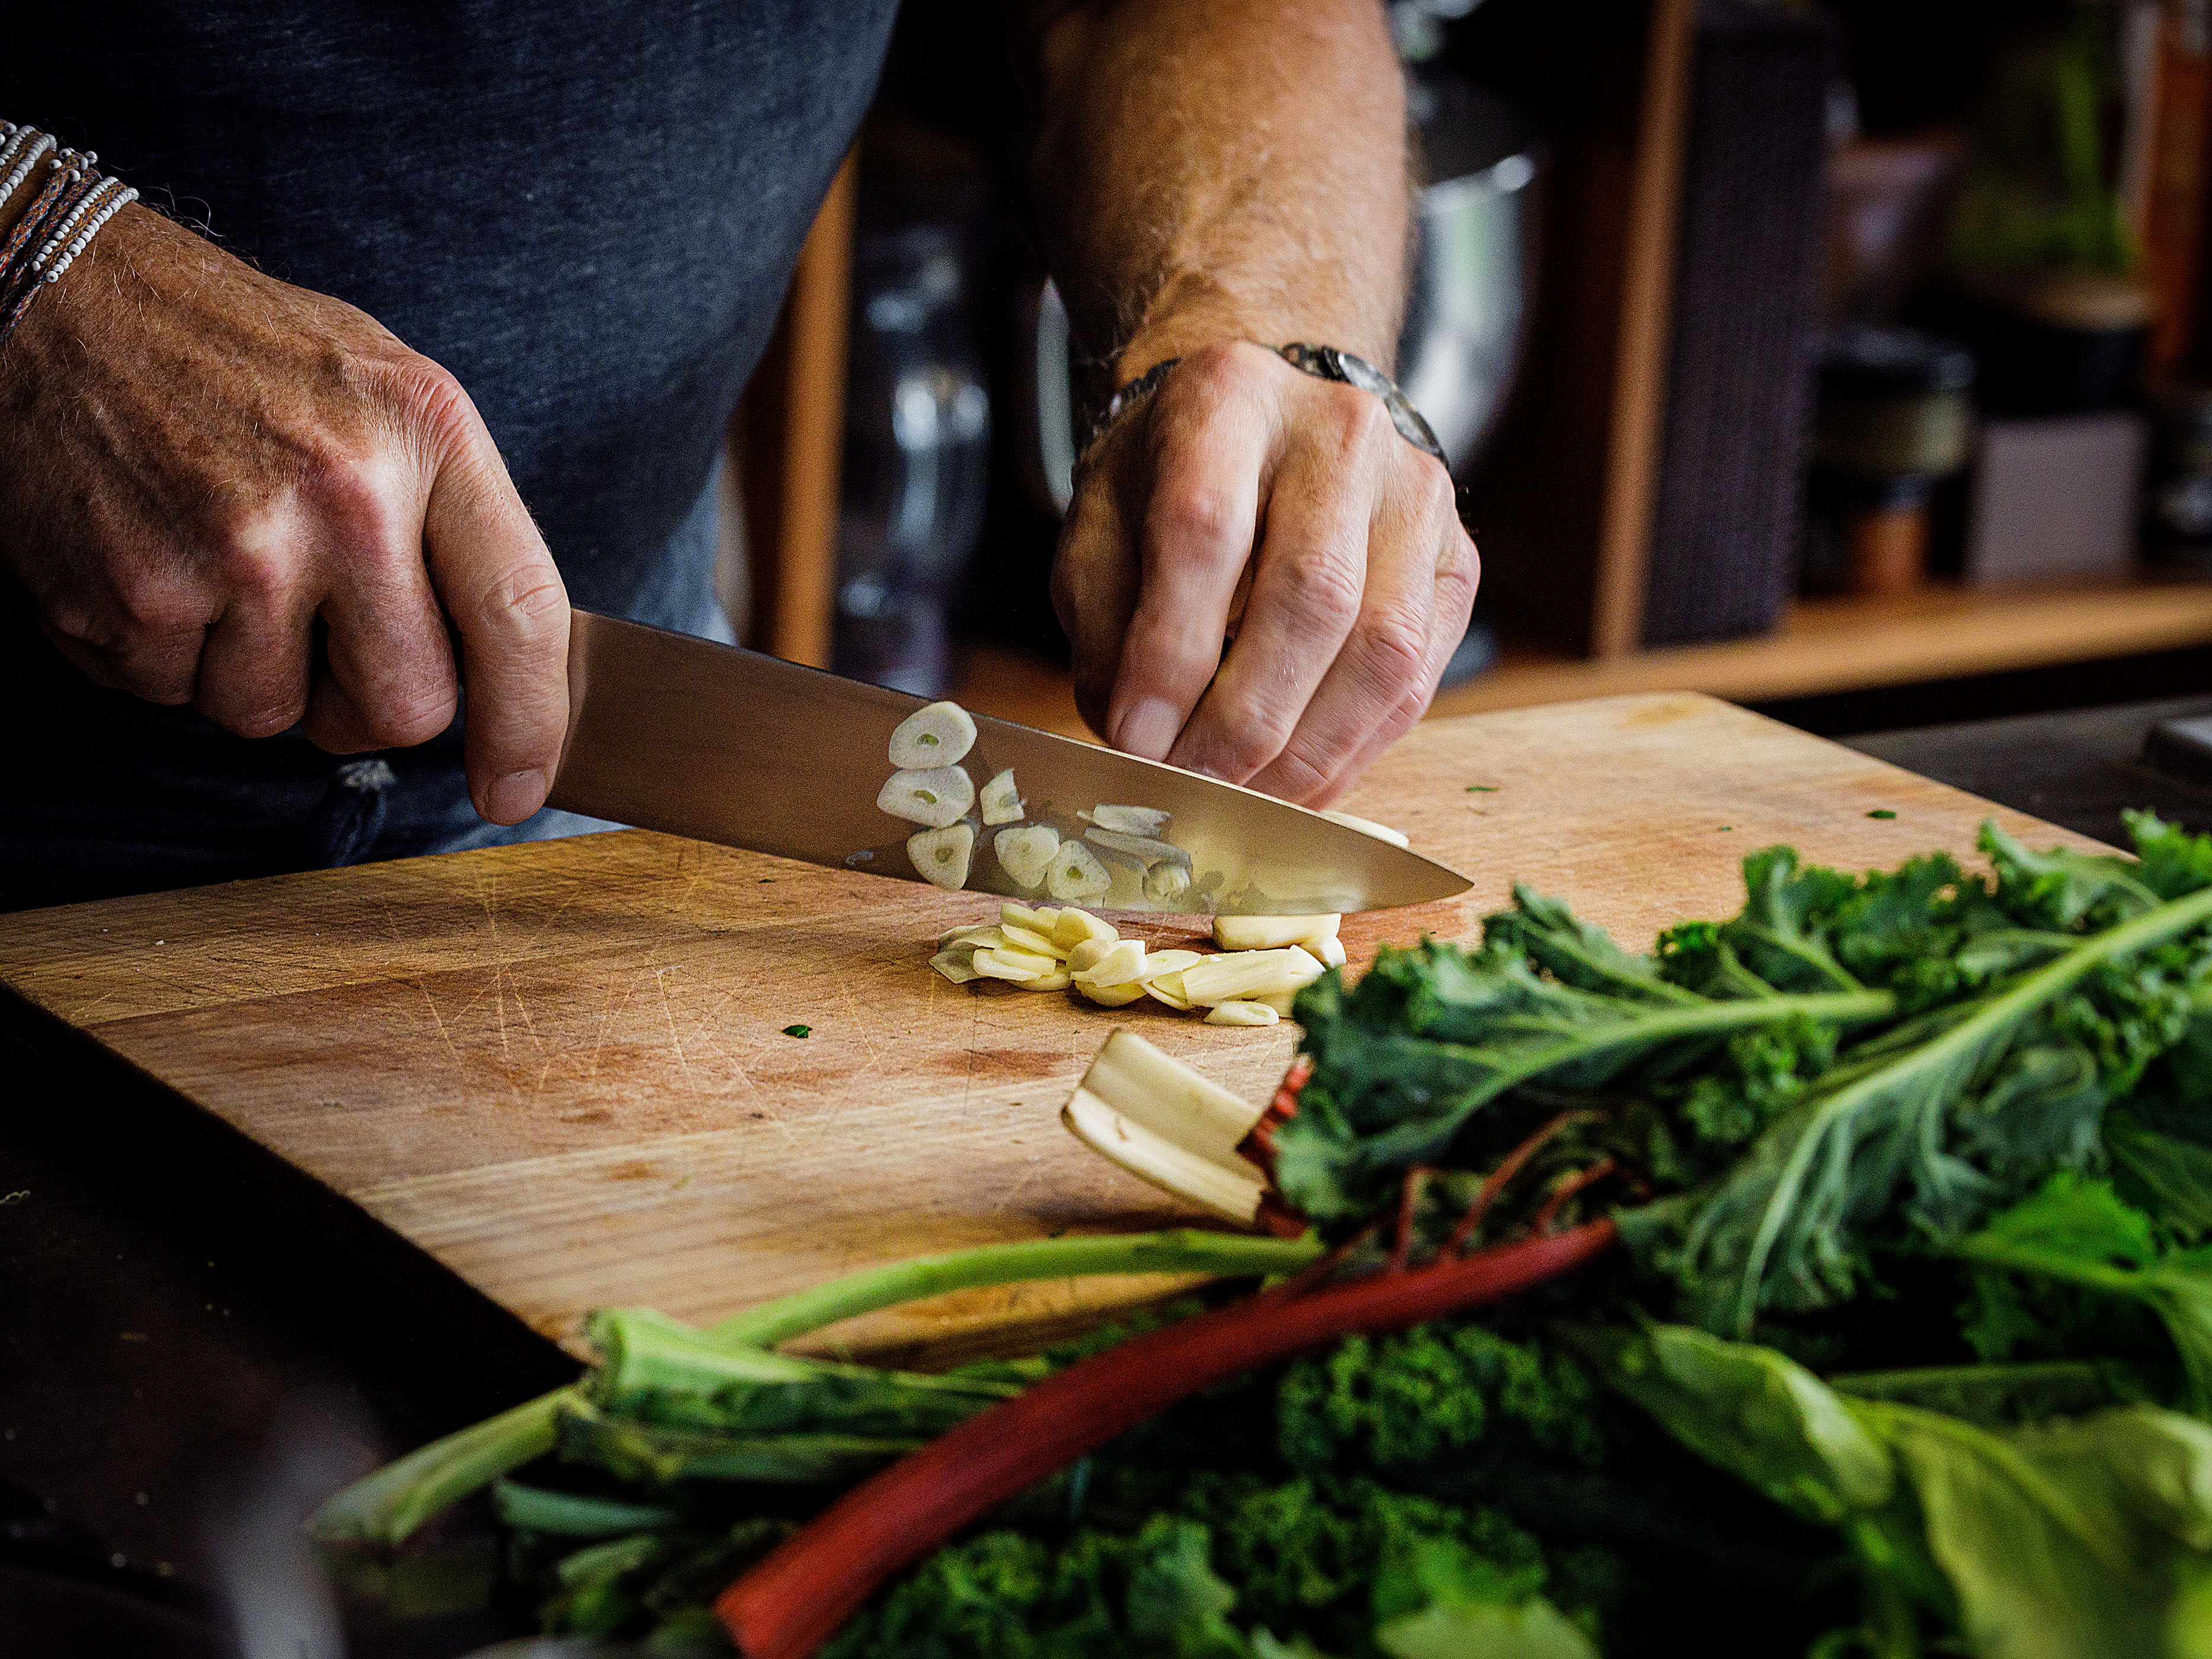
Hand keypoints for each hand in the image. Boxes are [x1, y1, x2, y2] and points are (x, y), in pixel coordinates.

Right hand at [0, 203, 568, 824]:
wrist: (59, 296)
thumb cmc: (241, 356)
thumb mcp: (388, 394)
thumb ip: (455, 524)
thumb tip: (513, 672)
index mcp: (427, 435)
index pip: (521, 615)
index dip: (529, 726)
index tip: (516, 789)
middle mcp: (346, 495)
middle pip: (403, 709)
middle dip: (364, 706)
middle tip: (324, 640)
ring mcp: (237, 549)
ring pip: (275, 716)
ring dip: (249, 671)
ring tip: (219, 564)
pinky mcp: (136, 594)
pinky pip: (173, 696)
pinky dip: (162, 655)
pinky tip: (154, 561)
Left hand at [1052, 342, 1476, 804]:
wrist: (1265, 429)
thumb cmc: (1167, 489)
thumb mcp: (1100, 533)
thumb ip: (1108, 627)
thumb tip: (1140, 738)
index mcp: (1229, 398)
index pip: (1206, 529)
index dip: (1170, 649)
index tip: (1134, 736)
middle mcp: (1341, 431)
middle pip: (1311, 594)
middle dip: (1244, 719)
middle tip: (1190, 785)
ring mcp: (1416, 493)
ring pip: (1382, 649)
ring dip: (1307, 750)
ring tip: (1243, 798)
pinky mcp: (1457, 560)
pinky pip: (1418, 680)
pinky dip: (1354, 751)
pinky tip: (1297, 785)